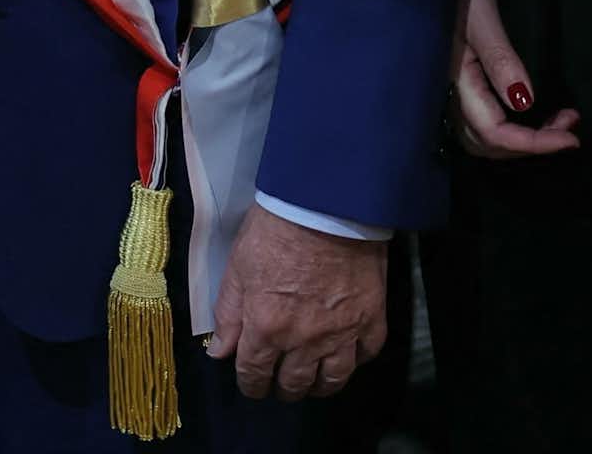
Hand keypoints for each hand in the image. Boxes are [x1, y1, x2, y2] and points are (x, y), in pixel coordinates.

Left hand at [207, 207, 385, 399]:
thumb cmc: (275, 228)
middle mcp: (304, 342)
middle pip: (293, 384)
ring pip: (332, 381)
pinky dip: (355, 359)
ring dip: (318, 385)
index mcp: (267, 328)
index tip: (252, 383)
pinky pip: (366, 355)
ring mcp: (341, 335)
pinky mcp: (371, 320)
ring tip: (312, 378)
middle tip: (281, 381)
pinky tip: (347, 353)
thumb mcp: (238, 265)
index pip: (254, 374)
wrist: (325, 204)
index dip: (251, 384)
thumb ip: (228, 313)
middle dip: (282, 388)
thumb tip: (220, 352)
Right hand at [451, 0, 580, 161]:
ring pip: (487, 135)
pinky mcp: (464, 79)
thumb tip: (525, 103)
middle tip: (568, 127)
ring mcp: (456, 87)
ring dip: (523, 138)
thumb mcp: (482, 17)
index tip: (571, 138)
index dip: (533, 143)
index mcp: (456, 81)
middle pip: (488, 143)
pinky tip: (537, 109)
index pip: (494, 132)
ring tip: (559, 120)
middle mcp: (452, 92)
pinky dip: (514, 124)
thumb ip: (500, 60)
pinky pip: (488, 117)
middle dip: (530, 144)